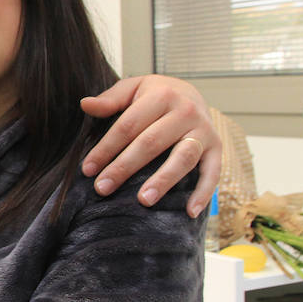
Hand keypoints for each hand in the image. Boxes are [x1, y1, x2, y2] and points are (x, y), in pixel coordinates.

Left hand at [79, 75, 220, 217]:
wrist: (191, 93)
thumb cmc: (154, 96)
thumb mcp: (132, 89)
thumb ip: (110, 99)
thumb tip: (85, 104)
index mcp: (161, 95)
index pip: (128, 126)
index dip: (106, 148)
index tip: (88, 170)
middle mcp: (185, 111)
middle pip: (151, 143)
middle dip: (124, 167)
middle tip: (103, 189)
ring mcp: (204, 131)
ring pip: (183, 158)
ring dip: (163, 180)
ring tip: (143, 201)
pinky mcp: (217, 148)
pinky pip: (213, 172)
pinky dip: (204, 192)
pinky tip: (190, 212)